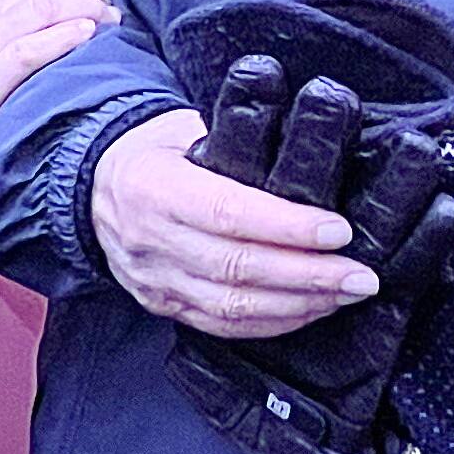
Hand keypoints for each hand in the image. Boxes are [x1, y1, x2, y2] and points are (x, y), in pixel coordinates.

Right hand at [89, 106, 377, 339]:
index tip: (337, 231)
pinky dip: (272, 323)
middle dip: (307, 275)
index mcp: (154, 187)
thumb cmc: (154, 150)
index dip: (286, 226)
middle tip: (361, 275)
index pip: (227, 213)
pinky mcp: (164, 305)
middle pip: (236, 268)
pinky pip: (222, 326)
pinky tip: (311, 310)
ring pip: (232, 307)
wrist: (93, 185)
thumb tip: (308, 149)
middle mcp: (150, 240)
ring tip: (347, 293)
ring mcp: (154, 280)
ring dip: (298, 304)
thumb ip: (235, 142)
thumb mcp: (183, 127)